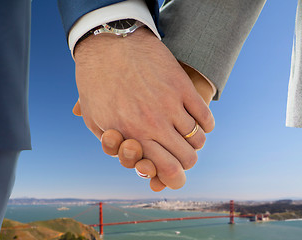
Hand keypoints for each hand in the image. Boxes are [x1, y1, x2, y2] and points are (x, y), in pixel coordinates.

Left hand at [74, 28, 213, 189]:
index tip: (176, 176)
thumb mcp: (94, 119)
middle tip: (180, 154)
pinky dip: (206, 125)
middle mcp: (154, 124)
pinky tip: (198, 121)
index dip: (175, 179)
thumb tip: (132, 162)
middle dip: (185, 162)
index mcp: (132, 135)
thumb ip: (113, 146)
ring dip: (195, 142)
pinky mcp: (182, 87)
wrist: (109, 43)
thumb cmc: (97, 83)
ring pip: (198, 139)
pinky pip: (205, 116)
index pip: (167, 170)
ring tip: (187, 135)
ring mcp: (171, 105)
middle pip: (187, 158)